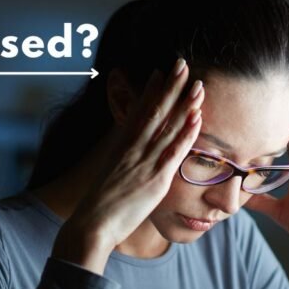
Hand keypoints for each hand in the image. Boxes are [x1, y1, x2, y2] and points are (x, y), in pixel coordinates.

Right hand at [64, 59, 203, 254]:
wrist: (91, 225)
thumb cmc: (98, 208)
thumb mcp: (109, 179)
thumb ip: (122, 167)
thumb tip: (126, 165)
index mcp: (120, 149)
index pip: (136, 113)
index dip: (149, 91)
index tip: (158, 72)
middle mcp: (132, 150)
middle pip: (154, 112)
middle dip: (169, 87)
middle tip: (181, 63)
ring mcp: (143, 163)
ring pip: (167, 126)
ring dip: (184, 103)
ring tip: (198, 83)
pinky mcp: (155, 179)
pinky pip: (174, 151)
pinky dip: (186, 133)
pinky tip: (197, 116)